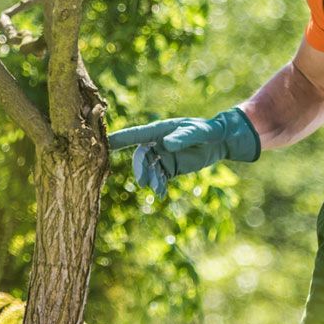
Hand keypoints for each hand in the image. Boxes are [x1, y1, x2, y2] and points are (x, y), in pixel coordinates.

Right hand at [107, 107, 260, 196]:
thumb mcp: (198, 132)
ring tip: (155, 188)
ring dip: (149, 179)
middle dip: (139, 168)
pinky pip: (159, 177)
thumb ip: (182, 138)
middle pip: (141, 156)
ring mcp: (163, 156)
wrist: (220, 141)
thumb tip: (165, 145)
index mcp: (159, 130)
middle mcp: (157, 143)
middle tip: (142, 181)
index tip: (104, 143)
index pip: (135, 134)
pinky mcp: (170, 168)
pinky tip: (160, 193)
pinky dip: (158, 185)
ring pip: (149, 169)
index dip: (119, 139)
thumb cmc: (208, 130)